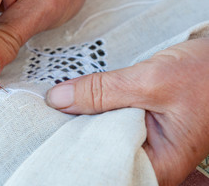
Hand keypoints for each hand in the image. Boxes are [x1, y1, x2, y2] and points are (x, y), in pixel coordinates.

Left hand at [46, 38, 208, 184]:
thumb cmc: (205, 74)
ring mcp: (143, 140)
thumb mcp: (151, 81)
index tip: (48, 130)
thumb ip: (103, 92)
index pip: (105, 165)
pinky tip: (77, 99)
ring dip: (82, 117)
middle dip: (74, 130)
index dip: (75, 148)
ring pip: (101, 133)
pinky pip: (108, 119)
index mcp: (159, 163)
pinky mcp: (137, 123)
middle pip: (99, 151)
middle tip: (46, 114)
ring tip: (57, 106)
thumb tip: (58, 99)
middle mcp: (149, 158)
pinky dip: (94, 108)